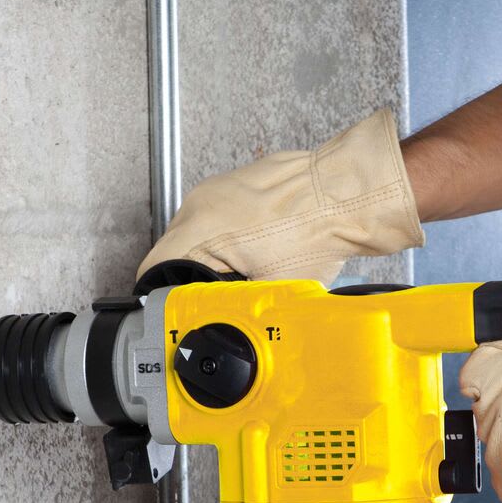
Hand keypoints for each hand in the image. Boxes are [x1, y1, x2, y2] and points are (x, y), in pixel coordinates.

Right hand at [138, 109, 424, 285]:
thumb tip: (220, 322)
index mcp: (201, 228)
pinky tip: (263, 243)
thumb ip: (232, 305)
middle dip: (194, 272)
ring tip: (248, 264)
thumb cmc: (318, 233)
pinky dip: (233, 232)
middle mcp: (203, 201)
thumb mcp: (270, 289)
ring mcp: (221, 187)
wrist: (348, 195)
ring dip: (215, 251)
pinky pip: (222, 213)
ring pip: (199, 229)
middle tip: (220, 290)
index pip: (153, 266)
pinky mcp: (240, 180)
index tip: (174, 304)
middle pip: (175, 247)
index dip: (162, 292)